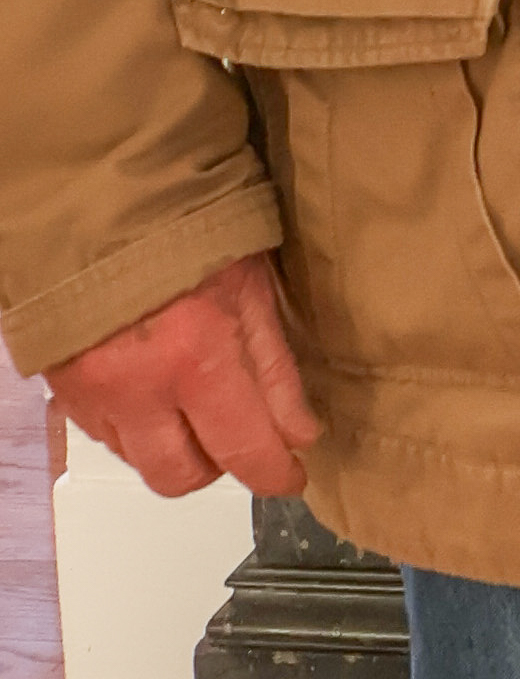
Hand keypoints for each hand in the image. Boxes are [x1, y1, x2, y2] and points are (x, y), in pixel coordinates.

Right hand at [47, 254, 319, 498]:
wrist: (99, 202)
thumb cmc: (188, 231)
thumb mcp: (253, 289)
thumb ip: (275, 370)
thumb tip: (299, 435)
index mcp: (195, 358)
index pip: (243, 449)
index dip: (274, 473)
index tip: (291, 476)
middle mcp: (136, 389)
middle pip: (180, 476)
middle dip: (218, 466)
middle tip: (239, 434)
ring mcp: (91, 393)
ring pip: (138, 460)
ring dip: (173, 447)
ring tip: (196, 402)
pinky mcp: (61, 388)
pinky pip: (103, 435)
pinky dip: (136, 426)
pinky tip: (154, 388)